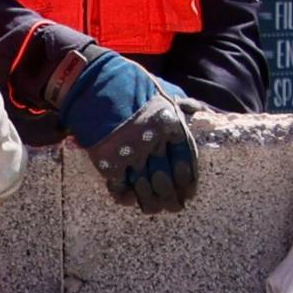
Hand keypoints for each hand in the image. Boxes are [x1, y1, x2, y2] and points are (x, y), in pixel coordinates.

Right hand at [57, 52, 198, 214]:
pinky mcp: (107, 161)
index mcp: (171, 124)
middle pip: (167, 180)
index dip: (189, 181)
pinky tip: (131, 200)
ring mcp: (130, 153)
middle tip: (174, 207)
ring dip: (151, 203)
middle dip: (172, 199)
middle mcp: (153, 142)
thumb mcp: (162, 89)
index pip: (187, 161)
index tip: (189, 193)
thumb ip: (182, 103)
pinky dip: (126, 197)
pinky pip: (120, 187)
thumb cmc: (130, 84)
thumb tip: (200, 110)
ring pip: (145, 189)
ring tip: (154, 209)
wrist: (92, 82)